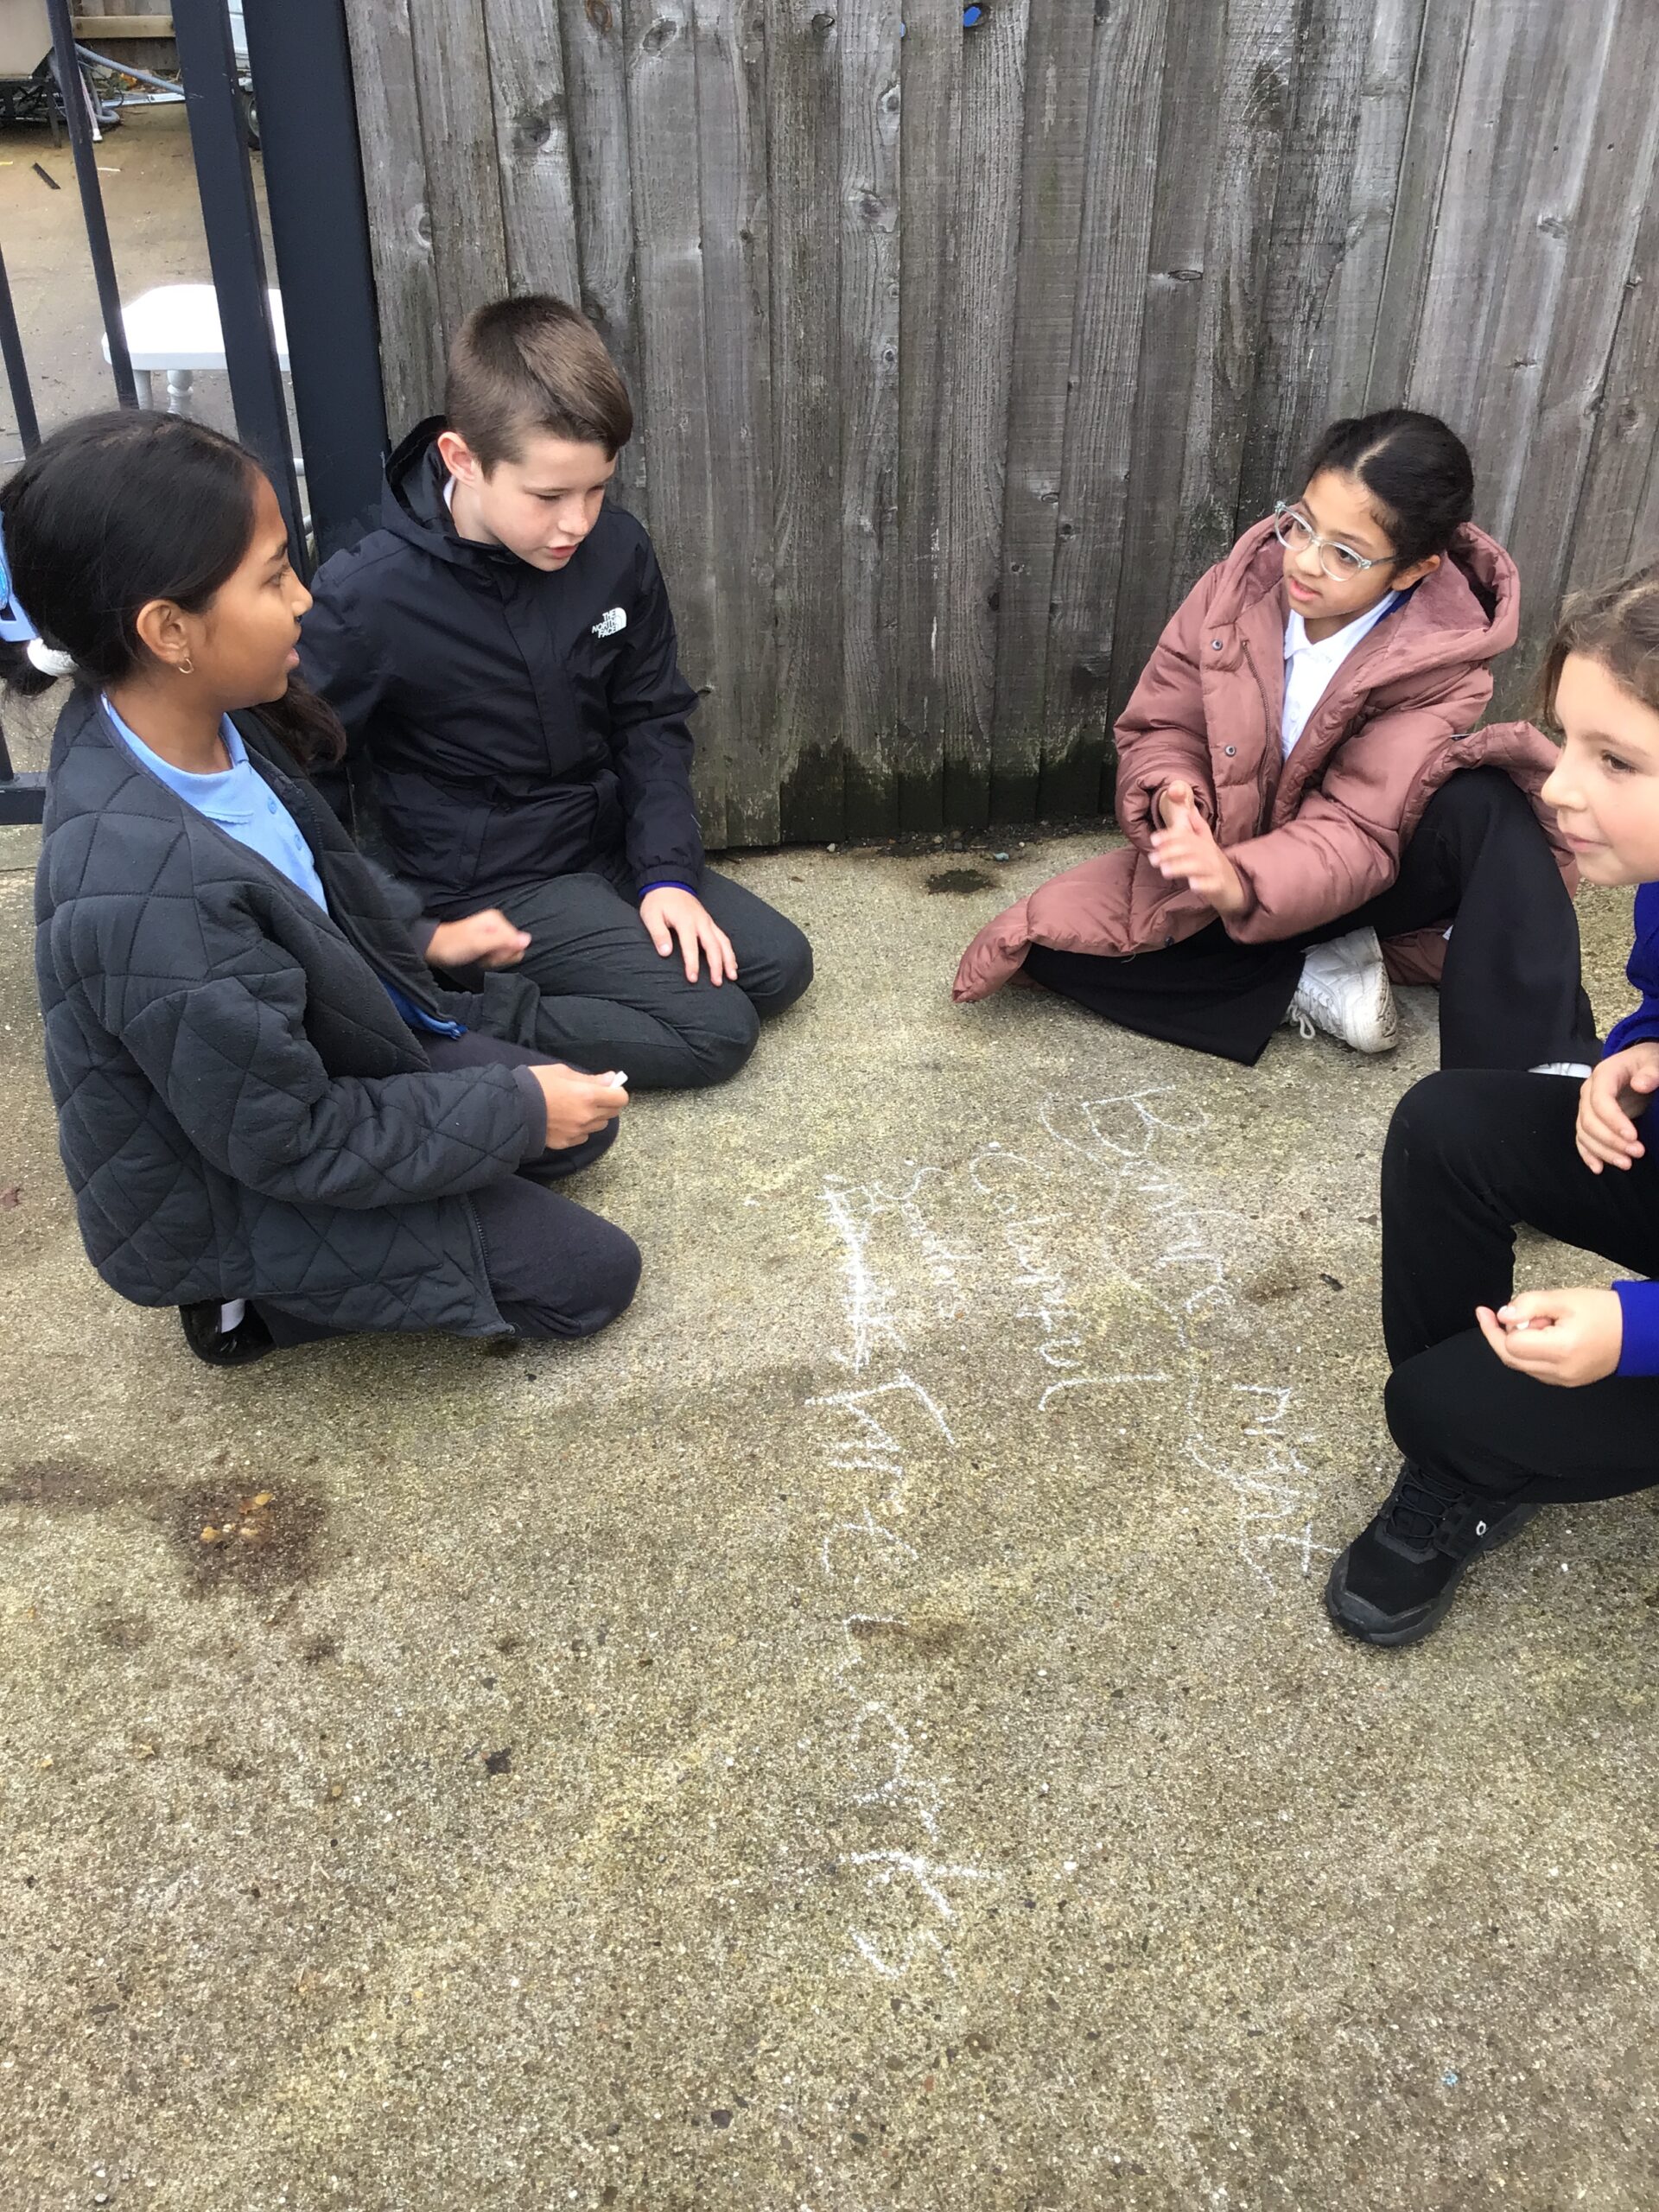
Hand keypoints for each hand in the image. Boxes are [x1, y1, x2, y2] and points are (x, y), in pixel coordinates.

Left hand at [426, 909, 531, 970]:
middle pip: (513, 947)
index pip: (518, 943)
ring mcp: (494, 933)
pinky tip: (478, 957)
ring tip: (479, 956)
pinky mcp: (489, 941)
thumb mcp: (479, 944)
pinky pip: (498, 954)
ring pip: (506, 952)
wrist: (434, 948)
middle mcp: (498, 924)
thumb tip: (528, 940)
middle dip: (499, 957)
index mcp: (498, 920)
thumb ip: (503, 941)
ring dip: (493, 959)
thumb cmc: (454, 945)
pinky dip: (489, 959)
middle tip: (483, 956)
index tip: (489, 954)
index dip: (504, 953)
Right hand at [528, 1063, 627, 1150]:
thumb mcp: (563, 1072)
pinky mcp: (566, 1143)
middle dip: (607, 1103)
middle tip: (592, 1095)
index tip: (608, 1087)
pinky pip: (583, 1136)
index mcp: (588, 1096)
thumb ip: (591, 1078)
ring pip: (599, 1126)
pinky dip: (580, 1129)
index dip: (616, 1091)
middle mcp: (587, 1117)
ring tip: (577, 1108)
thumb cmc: (535, 1084)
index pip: (620, 1098)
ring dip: (595, 1117)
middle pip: (612, 1113)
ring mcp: (577, 1132)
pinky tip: (566, 1120)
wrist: (511, 1108)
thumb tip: (611, 1079)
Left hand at [639, 886, 736, 984]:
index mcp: (685, 921)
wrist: (669, 883)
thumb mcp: (651, 916)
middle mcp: (701, 922)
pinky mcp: (710, 922)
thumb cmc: (658, 902)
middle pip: (713, 946)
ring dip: (729, 960)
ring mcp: (707, 921)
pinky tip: (732, 964)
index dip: (692, 964)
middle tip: (717, 983)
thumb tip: (665, 953)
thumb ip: (658, 934)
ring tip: (732, 977)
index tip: (693, 979)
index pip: (691, 946)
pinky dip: (729, 951)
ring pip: (723, 942)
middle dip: (717, 965)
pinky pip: (724, 938)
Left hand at [1148, 780, 1247, 918]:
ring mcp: (1216, 870)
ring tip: (1164, 870)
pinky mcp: (1220, 886)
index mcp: (1204, 843)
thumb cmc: (1214, 865)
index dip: (1170, 836)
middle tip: (1153, 859)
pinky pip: (1212, 884)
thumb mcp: (1206, 844)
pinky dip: (1203, 884)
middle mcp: (1210, 854)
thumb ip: (1197, 828)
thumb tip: (1188, 809)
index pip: (1187, 836)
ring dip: (1181, 867)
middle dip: (1170, 852)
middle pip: (1191, 849)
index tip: (1153, 840)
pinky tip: (1192, 885)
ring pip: (1199, 866)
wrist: (1237, 886)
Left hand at [1475, 1287, 1622, 1387]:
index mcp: (1561, 1350)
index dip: (1498, 1327)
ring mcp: (1564, 1380)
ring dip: (1517, 1343)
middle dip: (1499, 1336)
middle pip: (1511, 1359)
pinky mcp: (1567, 1382)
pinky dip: (1529, 1351)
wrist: (1637, 1331)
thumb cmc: (1606, 1312)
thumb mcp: (1563, 1299)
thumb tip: (1502, 1315)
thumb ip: (1528, 1305)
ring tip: (1538, 1322)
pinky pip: (1536, 1369)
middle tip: (1494, 1315)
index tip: (1490, 1311)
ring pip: (1521, 1365)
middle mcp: (1561, 1372)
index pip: (1512, 1345)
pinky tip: (1541, 1334)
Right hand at [1575, 1042, 1658, 1173]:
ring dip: (1603, 1151)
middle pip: (1589, 1120)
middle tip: (1637, 1153)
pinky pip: (1583, 1138)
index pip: (1600, 1100)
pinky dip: (1589, 1154)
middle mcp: (1589, 1092)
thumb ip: (1652, 1070)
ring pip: (1585, 1133)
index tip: (1633, 1137)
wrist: (1641, 1064)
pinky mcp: (1591, 1119)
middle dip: (1611, 1140)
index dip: (1613, 1120)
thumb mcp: (1655, 1060)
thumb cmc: (1648, 1062)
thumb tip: (1641, 1084)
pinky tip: (1599, 1168)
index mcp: (1603, 1075)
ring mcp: (1587, 1107)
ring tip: (1627, 1164)